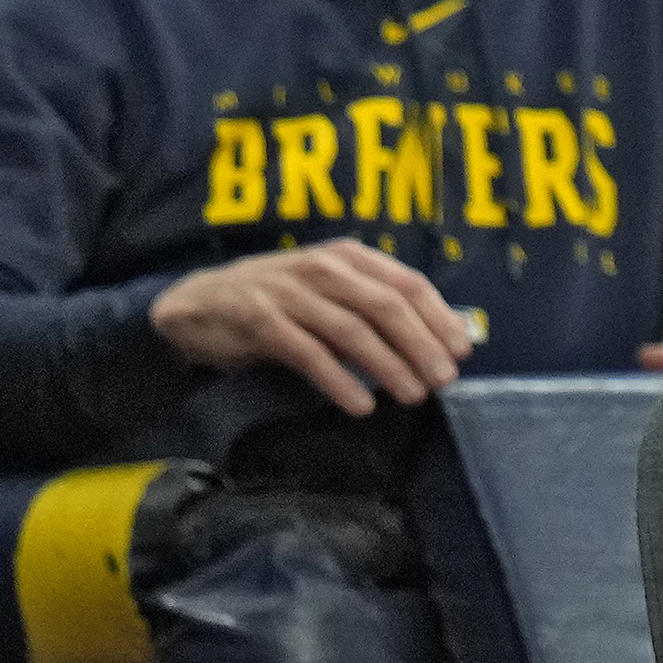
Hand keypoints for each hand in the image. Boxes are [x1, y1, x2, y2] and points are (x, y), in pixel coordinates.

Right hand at [150, 241, 474, 416]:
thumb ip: (373, 305)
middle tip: (444, 379)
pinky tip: (360, 406)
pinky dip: (339, 381)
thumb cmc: (280, 301)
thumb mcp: (329, 291)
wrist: (200, 304)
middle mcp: (324, 269)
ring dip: (388, 366)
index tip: (462, 350)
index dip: (438, 317)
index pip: (407, 283)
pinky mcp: (262, 321)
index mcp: (348, 257)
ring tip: (413, 395)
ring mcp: (292, 293)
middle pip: (386, 307)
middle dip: (422, 344)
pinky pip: (310, 354)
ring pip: (353, 331)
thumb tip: (435, 337)